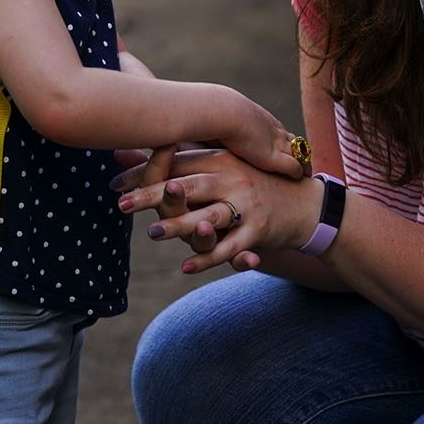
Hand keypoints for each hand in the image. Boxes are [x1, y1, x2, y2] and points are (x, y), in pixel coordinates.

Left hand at [118, 148, 322, 274]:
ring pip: (209, 216)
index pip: (176, 164)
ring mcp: (247, 204)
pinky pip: (230, 247)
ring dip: (180, 226)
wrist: (307, 205)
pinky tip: (186, 267)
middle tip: (124, 205)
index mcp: (220, 159)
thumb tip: (133, 156)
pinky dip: (208, 259)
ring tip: (154, 233)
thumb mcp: (223, 169)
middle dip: (153, 196)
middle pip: (188, 185)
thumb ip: (183, 165)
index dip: (145, 174)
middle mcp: (232, 178)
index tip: (116, 185)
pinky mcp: (259, 230)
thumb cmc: (255, 185)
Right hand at [221, 94, 306, 180]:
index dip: (285, 143)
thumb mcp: (217, 121)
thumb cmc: (213, 115)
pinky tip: (300, 179)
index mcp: (262, 121)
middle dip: (300, 153)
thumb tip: (198, 136)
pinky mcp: (275, 158)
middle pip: (295, 141)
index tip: (288, 150)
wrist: (221, 113)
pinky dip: (299, 172)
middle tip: (306, 164)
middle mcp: (273, 130)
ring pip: (300, 153)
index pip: (279, 132)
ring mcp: (276, 143)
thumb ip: (215, 130)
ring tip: (308, 174)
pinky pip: (295, 167)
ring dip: (304, 163)